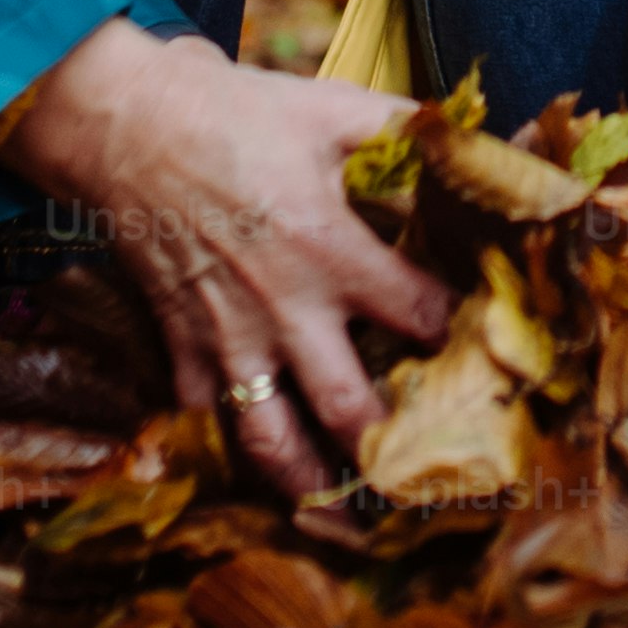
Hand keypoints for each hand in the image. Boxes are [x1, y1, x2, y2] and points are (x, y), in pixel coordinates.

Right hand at [0, 18, 452, 498]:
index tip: (493, 356)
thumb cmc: (241, 115)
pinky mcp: (180, 341)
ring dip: (308, 482)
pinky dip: (227, 441)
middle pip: (346, 405)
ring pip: (269, 435)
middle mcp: (284, 308)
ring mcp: (228, 335)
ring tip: (342, 516)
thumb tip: (482, 137)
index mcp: (332, 250)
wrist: (135, 127)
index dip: (459, 333)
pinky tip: (258, 466)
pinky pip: (203, 412)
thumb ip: (408, 131)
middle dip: (387, 451)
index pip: (418, 313)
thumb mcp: (334, 110)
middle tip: (426, 484)